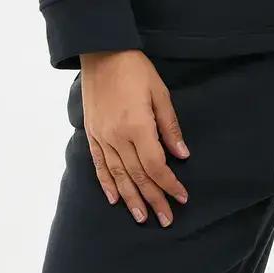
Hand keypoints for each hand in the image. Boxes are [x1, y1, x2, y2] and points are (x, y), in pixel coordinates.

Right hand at [77, 49, 189, 225]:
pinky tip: (114, 199)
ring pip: (118, 175)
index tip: (181, 198)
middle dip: (153, 199)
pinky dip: (107, 183)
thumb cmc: (135, 70)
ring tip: (142, 217)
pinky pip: (99, 164)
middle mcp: (117, 137)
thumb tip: (181, 154)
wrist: (102, 52)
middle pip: (137, 175)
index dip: (169, 184)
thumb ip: (169, 126)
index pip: (155, 165)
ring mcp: (102, 137)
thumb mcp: (159, 93)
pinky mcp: (92, 134)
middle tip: (165, 219)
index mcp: (137, 126)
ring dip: (131, 198)